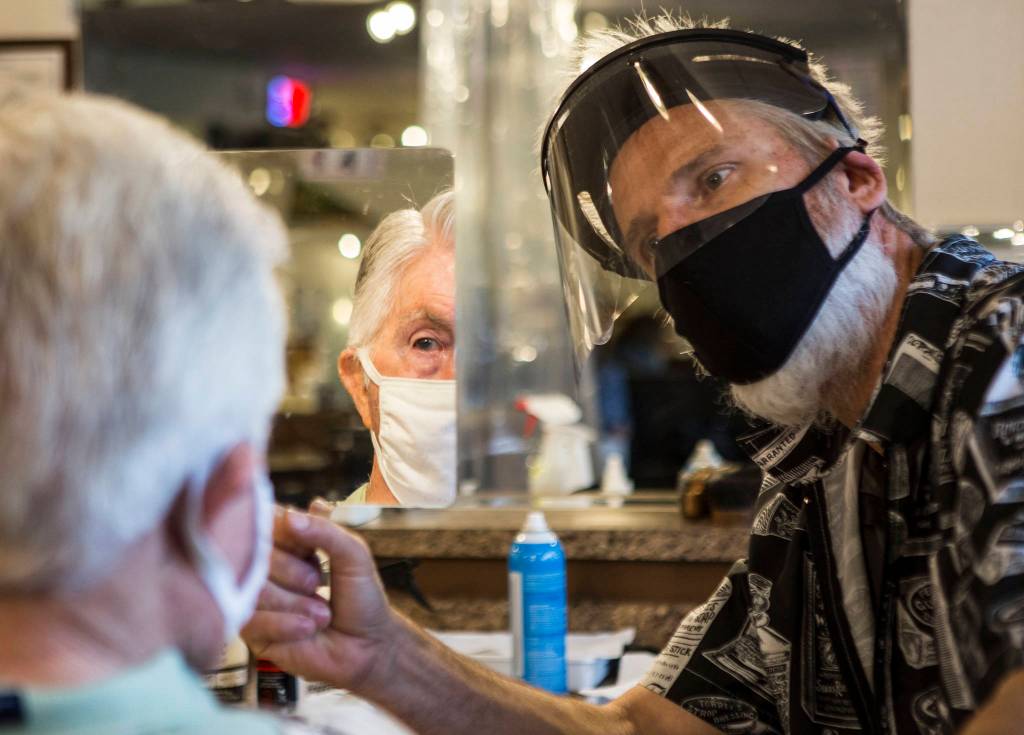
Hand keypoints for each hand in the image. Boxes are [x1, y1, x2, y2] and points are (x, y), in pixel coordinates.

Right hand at [242, 506, 396, 692]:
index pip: (264, 521)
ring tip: (320, 613)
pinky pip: (253, 620)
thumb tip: (289, 517)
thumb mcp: (354, 555)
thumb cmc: (361, 597)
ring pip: (254, 588)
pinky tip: (307, 628)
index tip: (307, 549)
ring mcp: (256, 598)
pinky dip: (286, 624)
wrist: (367, 647)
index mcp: (287, 541)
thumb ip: (325, 531)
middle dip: (293, 571)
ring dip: (295, 602)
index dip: (285, 534)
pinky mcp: (253, 631)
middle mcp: (266, 567)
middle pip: (256, 554)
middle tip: (316, 583)